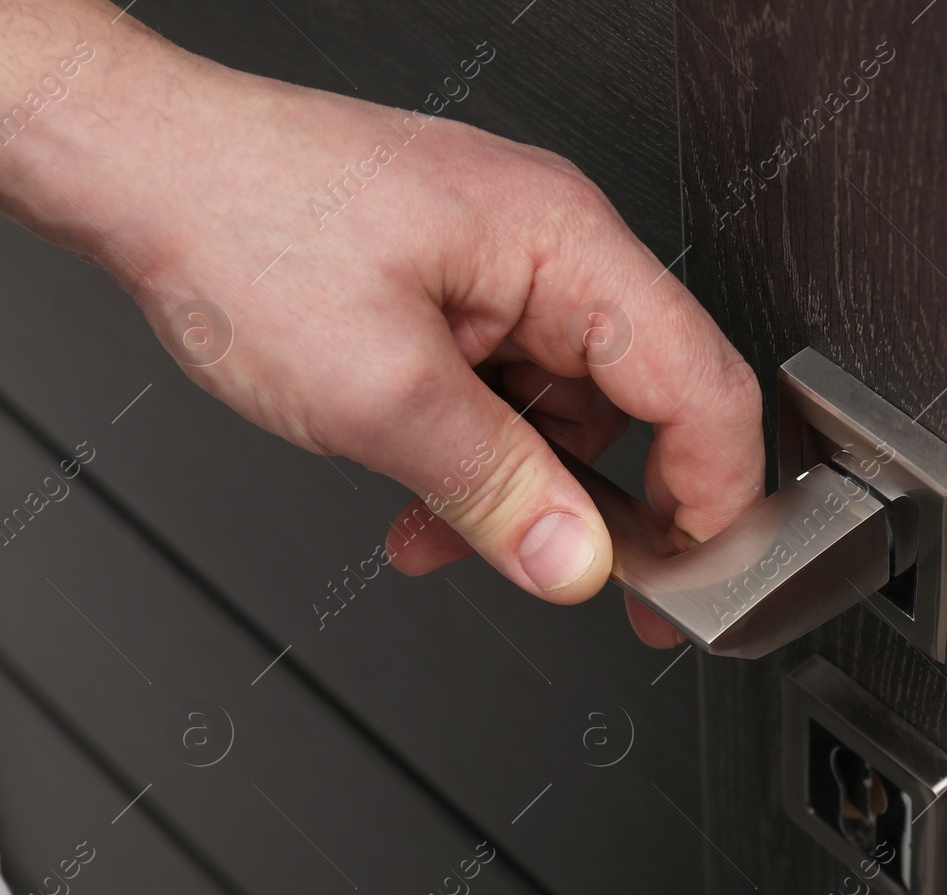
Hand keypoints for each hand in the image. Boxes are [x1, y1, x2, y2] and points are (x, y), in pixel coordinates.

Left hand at [0, 6, 762, 645]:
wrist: (140, 168)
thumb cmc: (240, 222)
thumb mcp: (378, 390)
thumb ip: (495, 487)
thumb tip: (576, 563)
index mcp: (566, 243)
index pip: (701, 383)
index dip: (715, 496)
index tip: (694, 580)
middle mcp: (553, 247)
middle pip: (644, 402)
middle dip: (608, 505)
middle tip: (588, 582)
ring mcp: (508, 269)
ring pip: (567, 413)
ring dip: (518, 489)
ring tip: (446, 532)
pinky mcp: (464, 292)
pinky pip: (508, 396)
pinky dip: (475, 458)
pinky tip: (423, 496)